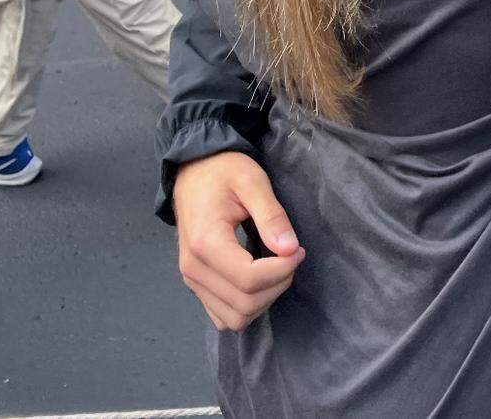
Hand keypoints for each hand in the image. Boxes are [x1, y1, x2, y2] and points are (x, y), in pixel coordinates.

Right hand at [173, 152, 304, 332]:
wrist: (194, 172)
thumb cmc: (224, 171)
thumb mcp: (252, 181)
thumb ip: (272, 215)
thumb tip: (290, 249)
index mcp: (206, 242)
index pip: (249, 279)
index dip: (282, 270)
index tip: (298, 249)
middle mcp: (194, 268)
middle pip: (244, 304)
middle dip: (277, 284)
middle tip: (291, 255)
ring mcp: (192, 280)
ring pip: (234, 318)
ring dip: (264, 300)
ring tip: (277, 268)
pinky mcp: (195, 285)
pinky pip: (222, 317)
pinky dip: (246, 308)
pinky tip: (260, 281)